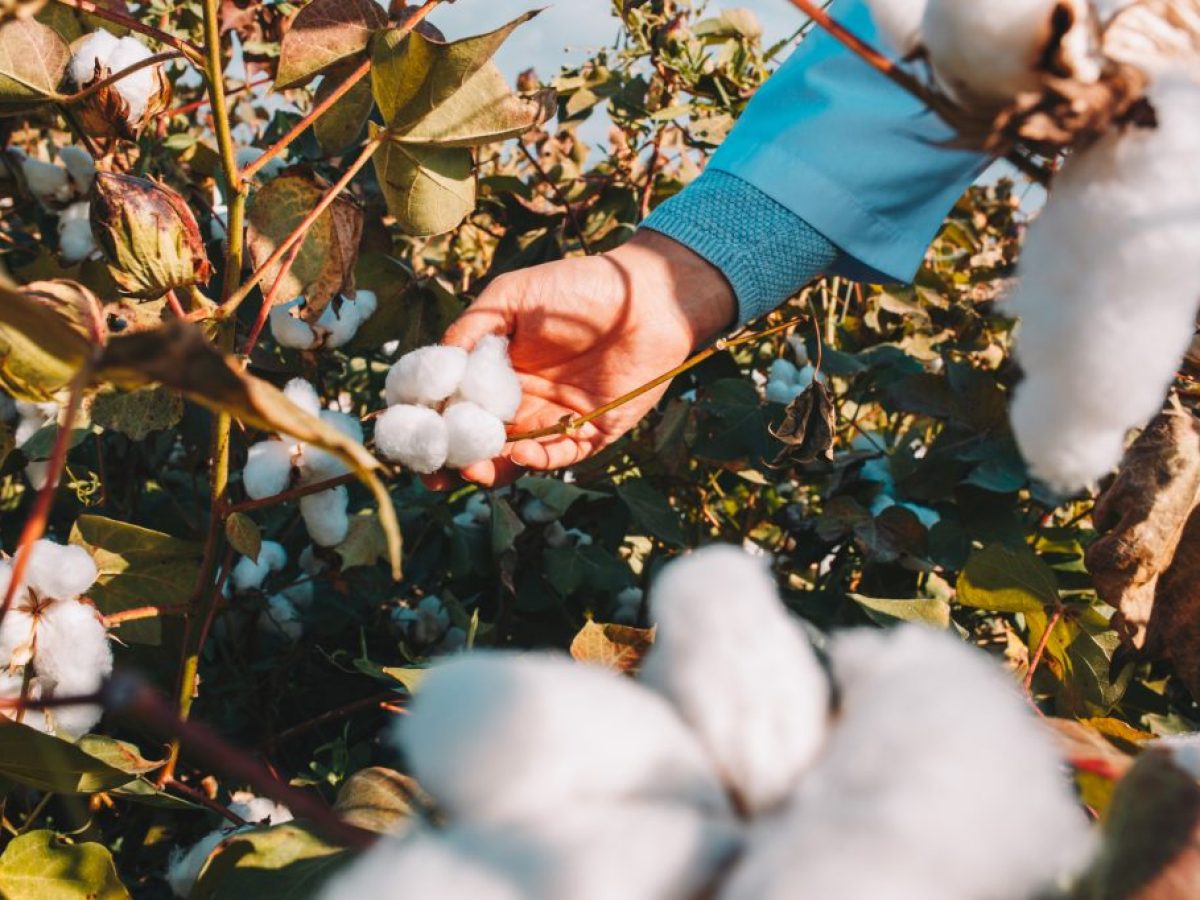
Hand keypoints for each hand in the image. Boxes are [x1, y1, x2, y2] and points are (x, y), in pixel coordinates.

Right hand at [430, 230, 735, 486]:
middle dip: (453, 460)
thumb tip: (437, 364)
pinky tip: (519, 452)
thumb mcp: (513, 297)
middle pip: (477, 441)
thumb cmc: (579, 288)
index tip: (408, 434)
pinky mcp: (591, 433)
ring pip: (512, 458)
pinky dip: (537, 461)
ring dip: (490, 469)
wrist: (646, 297)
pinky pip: (558, 457)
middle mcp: (521, 401)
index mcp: (497, 371)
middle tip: (434, 471)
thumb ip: (473, 328)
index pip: (454, 405)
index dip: (430, 423)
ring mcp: (554, 420)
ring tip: (474, 469)